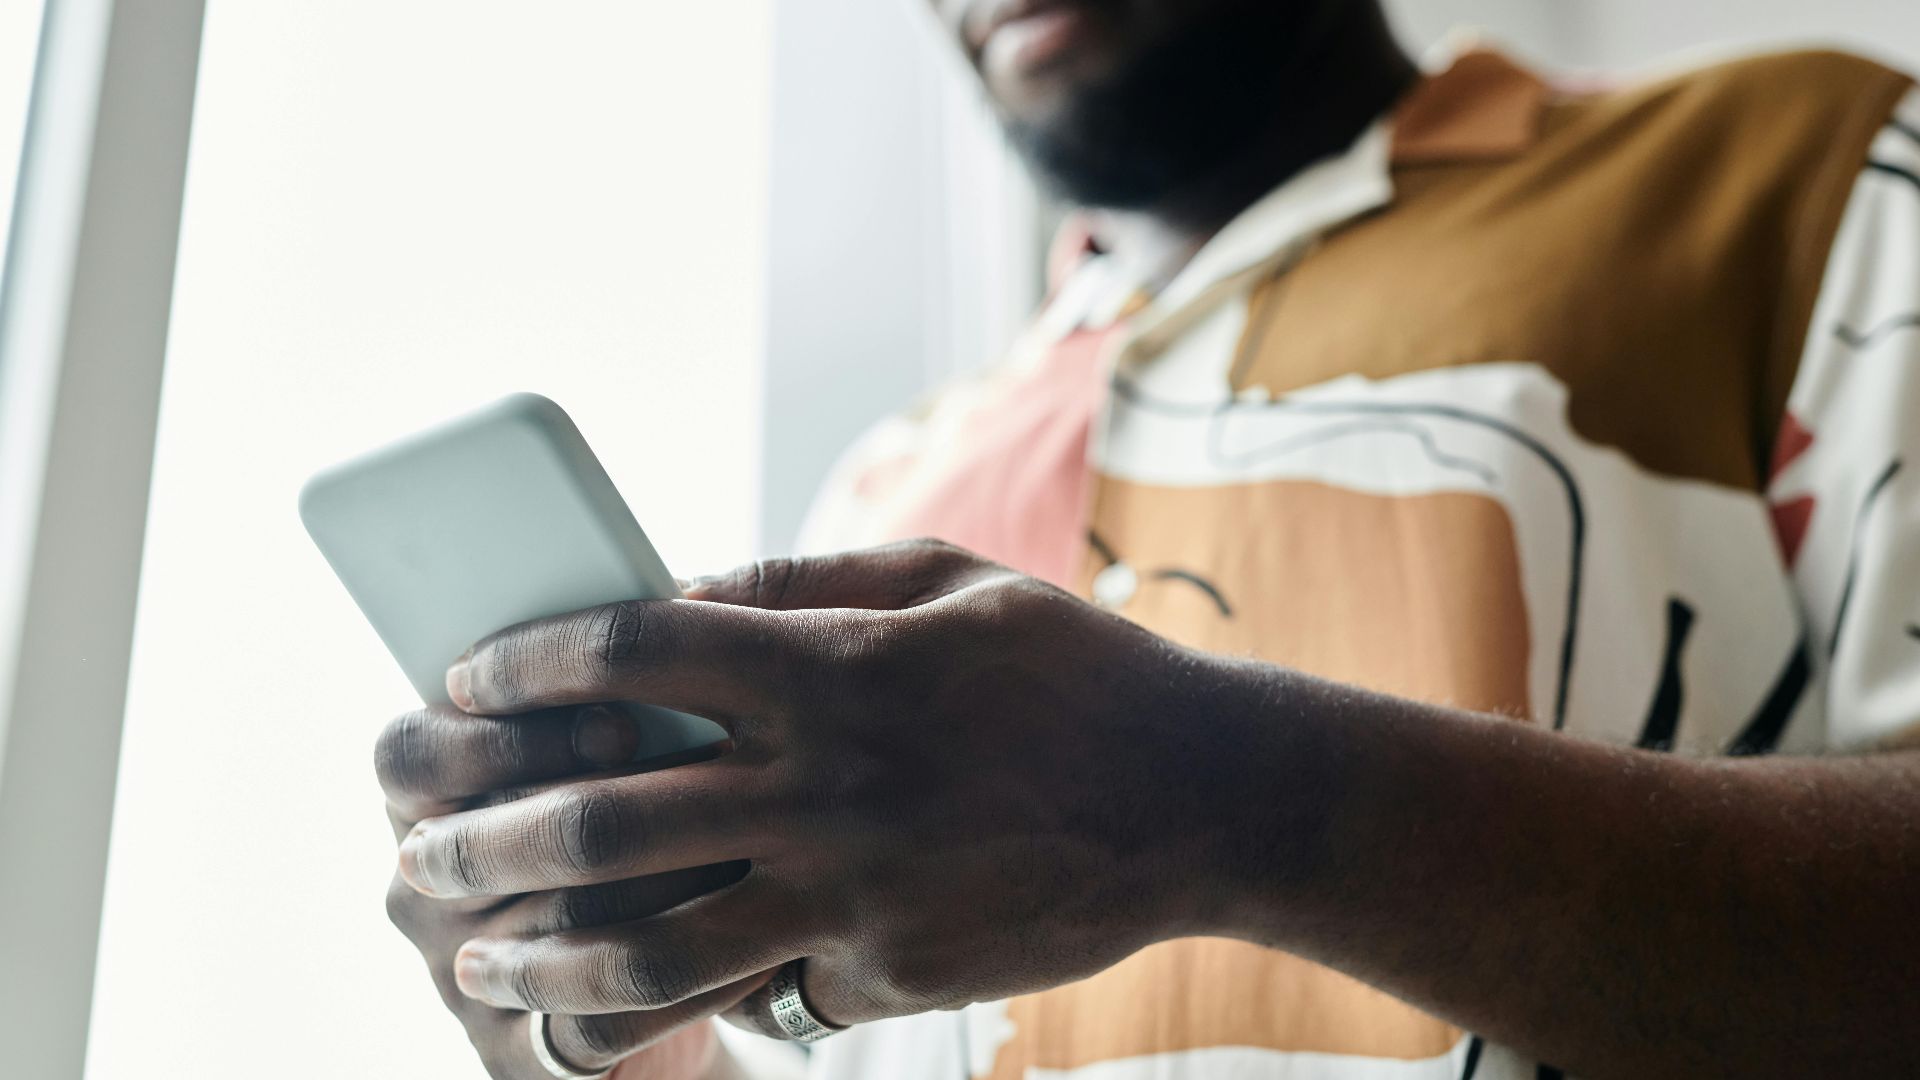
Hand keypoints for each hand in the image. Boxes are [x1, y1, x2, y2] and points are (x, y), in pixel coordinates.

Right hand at [376, 702, 768, 1077]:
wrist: (670, 966)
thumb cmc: (647, 810)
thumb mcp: (618, 747)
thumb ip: (613, 701)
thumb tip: (667, 664)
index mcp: (421, 800)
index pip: (409, 755)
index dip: (505, 734)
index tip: (622, 723)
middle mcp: (421, 892)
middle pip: (485, 841)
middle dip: (603, 809)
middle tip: (703, 787)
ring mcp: (461, 979)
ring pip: (556, 928)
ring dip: (666, 883)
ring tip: (753, 850)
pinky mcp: (515, 1056)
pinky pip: (596, 1022)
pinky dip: (685, 985)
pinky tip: (757, 951)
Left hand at [397, 540, 1249, 1032]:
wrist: (1200, 798)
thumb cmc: (1065, 669)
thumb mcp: (943, 576)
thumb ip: (801, 579)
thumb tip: (669, 591)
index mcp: (830, 665)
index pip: (628, 654)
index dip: (524, 665)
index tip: (464, 681)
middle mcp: (827, 783)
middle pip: (601, 819)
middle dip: (480, 840)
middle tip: (417, 853)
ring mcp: (856, 893)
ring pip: (652, 949)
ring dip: (541, 963)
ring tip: (481, 965)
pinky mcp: (889, 976)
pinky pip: (757, 995)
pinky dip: (689, 999)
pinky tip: (633, 1002)